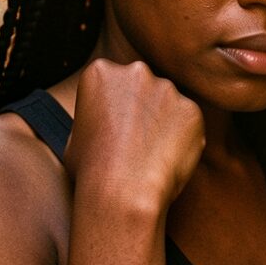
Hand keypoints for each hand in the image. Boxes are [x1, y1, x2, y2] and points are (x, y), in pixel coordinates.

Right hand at [64, 58, 204, 210]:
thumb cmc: (92, 171)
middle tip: (135, 141)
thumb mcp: (74, 137)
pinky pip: (188, 123)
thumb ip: (94, 119)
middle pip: (141, 87)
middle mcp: (135, 72)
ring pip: (167, 104)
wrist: (123, 192)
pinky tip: (168, 159)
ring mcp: (167, 89)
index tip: (114, 127)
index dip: (113, 108)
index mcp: (100, 73)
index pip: (110, 82)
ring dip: (163, 123)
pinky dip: (182, 140)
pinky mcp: (191, 110)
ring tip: (151, 155)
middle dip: (141, 109)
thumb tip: (103, 126)